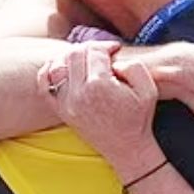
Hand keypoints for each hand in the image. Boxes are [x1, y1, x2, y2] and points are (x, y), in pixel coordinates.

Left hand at [39, 42, 162, 177]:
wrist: (127, 148)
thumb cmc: (139, 118)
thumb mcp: (148, 89)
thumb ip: (134, 66)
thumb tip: (113, 61)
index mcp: (99, 86)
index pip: (94, 50)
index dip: (106, 45)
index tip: (116, 49)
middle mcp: (77, 94)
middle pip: (74, 54)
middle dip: (89, 48)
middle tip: (103, 53)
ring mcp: (65, 103)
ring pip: (57, 64)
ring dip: (71, 56)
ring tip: (86, 59)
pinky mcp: (60, 110)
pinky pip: (45, 83)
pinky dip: (50, 69)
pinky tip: (65, 67)